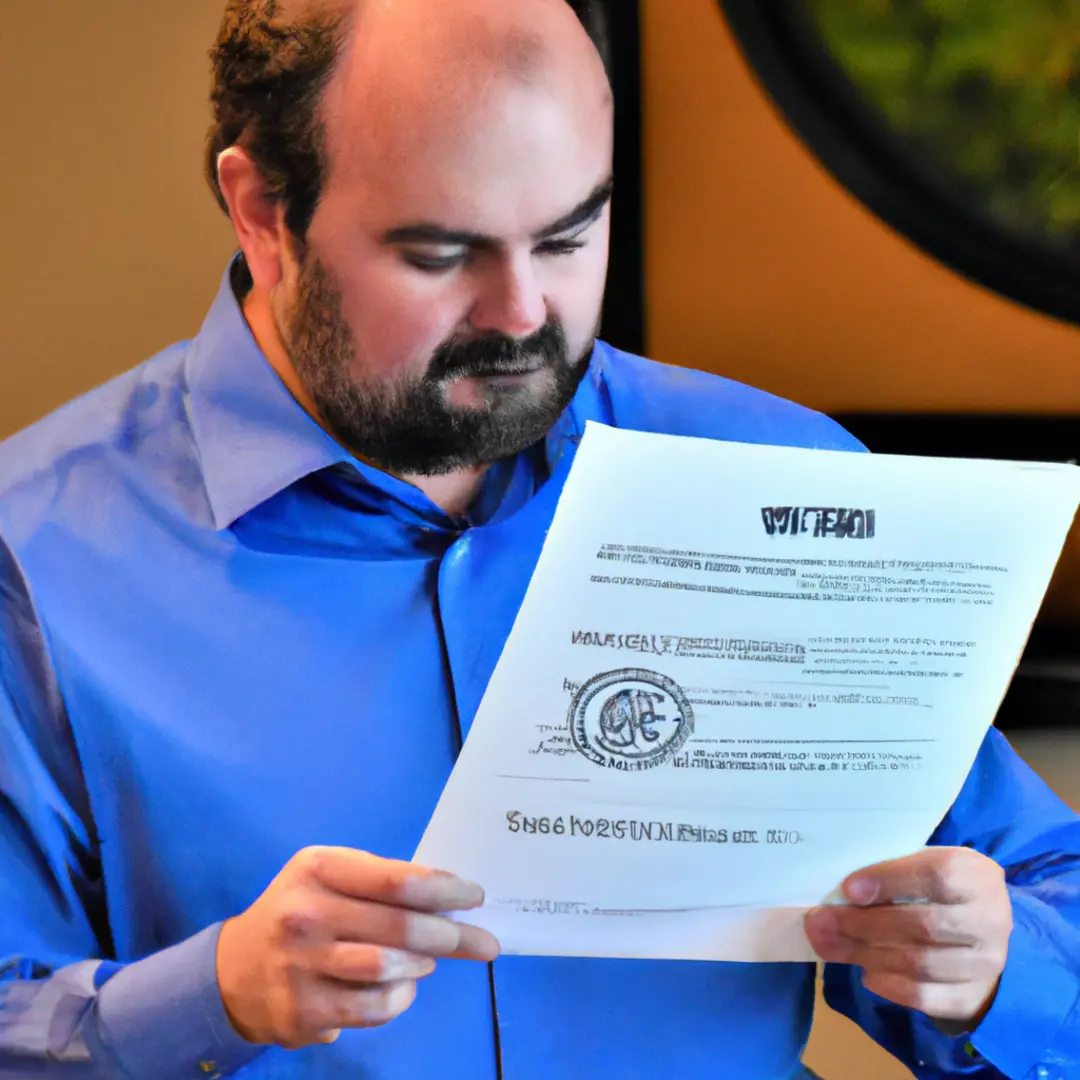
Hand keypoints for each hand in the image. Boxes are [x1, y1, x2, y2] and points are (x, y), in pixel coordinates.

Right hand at [216, 847, 498, 1048]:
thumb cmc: (302, 909)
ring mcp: (302, 964)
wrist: (236, 970)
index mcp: (319, 868)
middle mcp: (306, 913)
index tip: (474, 896)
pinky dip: (400, 997)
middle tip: (483, 941)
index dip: (443, 889)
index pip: (395, 880)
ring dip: (422, 964)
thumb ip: (380, 880)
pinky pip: (373, 1006)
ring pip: (388, 968)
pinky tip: (403, 985)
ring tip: (431, 960)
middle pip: (399, 926)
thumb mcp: (330, 875)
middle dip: (451, 934)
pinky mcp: (303, 1010)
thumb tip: (451, 897)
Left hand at [805, 847, 1011, 1028]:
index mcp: (976, 876)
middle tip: (820, 922)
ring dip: (866, 954)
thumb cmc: (941, 889)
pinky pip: (926, 997)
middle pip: (922, 925)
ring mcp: (987, 964)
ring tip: (829, 944)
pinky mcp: (974, 998)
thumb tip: (838, 890)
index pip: (936, 876)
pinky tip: (866, 972)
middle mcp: (989, 920)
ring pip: (920, 964)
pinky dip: (890, 986)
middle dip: (862, 924)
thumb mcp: (925, 865)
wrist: (984, 933)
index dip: (890, 881)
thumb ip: (891, 870)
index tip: (849, 889)